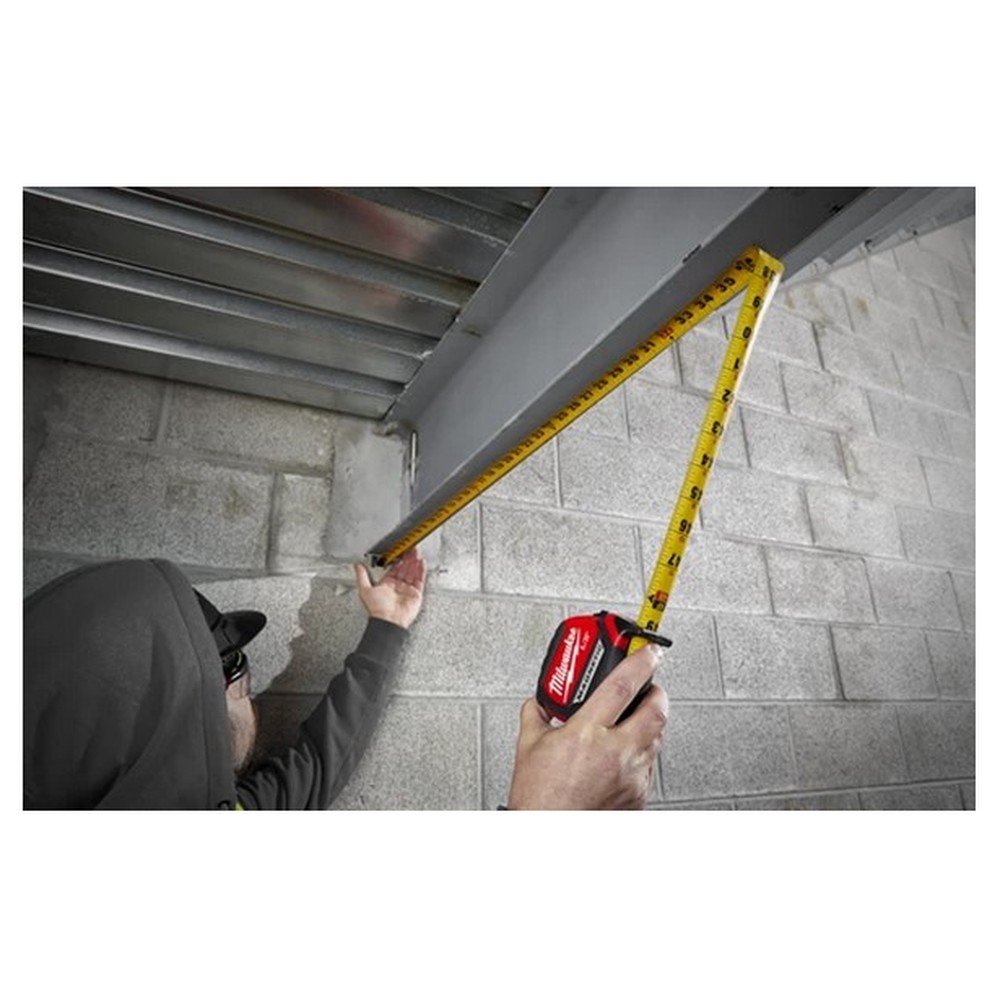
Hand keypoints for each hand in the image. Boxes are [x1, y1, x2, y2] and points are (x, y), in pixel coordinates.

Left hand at [353, 547, 427, 629]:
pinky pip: (420, 580)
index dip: (397, 559)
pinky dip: (421, 571)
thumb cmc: (377, 609)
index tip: (399, 551)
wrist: (388, 620)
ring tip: (416, 552)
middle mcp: (397, 587)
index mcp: (386, 585)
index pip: (394, 568)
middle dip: (407, 558)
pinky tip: (421, 563)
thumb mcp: (365, 589)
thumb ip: (361, 576)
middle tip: (410, 548)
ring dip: (414, 562)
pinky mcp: (416, 594)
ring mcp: (407, 590)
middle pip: (404, 569)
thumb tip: (357, 566)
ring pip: (412, 572)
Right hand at [506, 644, 667, 809]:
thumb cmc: (539, 801)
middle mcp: (616, 753)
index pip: (624, 686)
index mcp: (587, 734)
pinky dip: (642, 753)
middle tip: (650, 684)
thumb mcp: (529, 748)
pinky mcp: (637, 796)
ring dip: (651, 723)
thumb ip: (536, 717)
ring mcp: (631, 777)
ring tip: (637, 717)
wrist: (547, 837)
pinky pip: (649, 766)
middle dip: (658, 692)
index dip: (641, 663)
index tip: (648, 652)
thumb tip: (539, 704)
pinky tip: (627, 753)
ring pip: (657, 738)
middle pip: (656, 711)